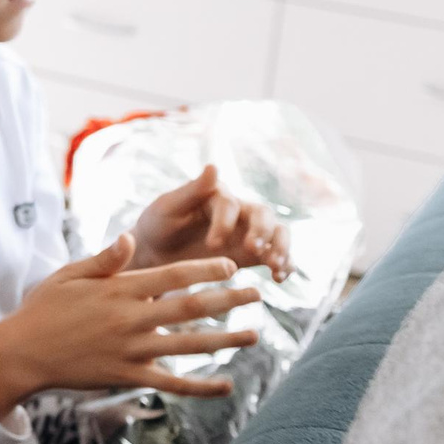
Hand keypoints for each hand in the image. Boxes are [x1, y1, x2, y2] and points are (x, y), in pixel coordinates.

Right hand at [0, 234, 261, 414]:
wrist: (23, 353)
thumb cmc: (43, 309)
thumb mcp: (69, 275)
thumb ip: (104, 259)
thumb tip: (132, 238)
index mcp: (119, 289)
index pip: (173, 274)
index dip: (206, 269)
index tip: (231, 265)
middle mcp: (131, 318)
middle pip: (192, 307)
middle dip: (229, 300)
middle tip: (257, 294)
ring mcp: (132, 349)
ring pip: (190, 345)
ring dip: (226, 340)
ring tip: (254, 335)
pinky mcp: (128, 376)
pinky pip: (172, 384)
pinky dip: (202, 387)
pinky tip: (227, 385)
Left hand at [131, 164, 290, 279]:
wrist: (158, 252)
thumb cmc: (159, 224)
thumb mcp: (168, 207)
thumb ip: (192, 190)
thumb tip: (214, 166)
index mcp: (217, 195)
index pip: (230, 204)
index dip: (224, 223)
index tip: (212, 245)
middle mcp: (239, 211)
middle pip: (263, 214)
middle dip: (262, 231)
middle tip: (252, 249)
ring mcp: (249, 232)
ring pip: (278, 233)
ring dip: (281, 247)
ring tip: (275, 266)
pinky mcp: (255, 254)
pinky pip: (278, 256)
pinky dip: (286, 265)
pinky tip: (279, 278)